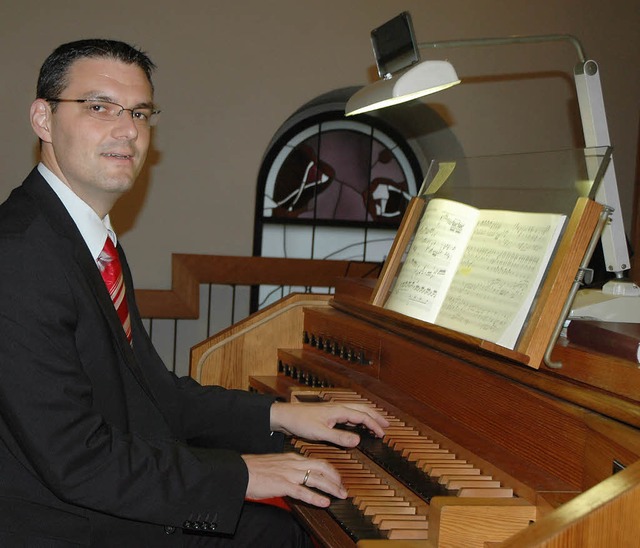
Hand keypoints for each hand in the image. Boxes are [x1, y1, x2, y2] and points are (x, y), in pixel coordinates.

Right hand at [242, 452, 345, 506]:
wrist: (240, 471)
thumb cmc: (254, 469)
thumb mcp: (276, 465)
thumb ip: (288, 469)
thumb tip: (298, 478)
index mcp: (292, 458)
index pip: (317, 461)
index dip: (331, 470)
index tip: (338, 479)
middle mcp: (293, 464)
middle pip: (322, 467)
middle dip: (336, 478)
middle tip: (343, 488)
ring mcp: (288, 474)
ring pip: (316, 478)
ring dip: (331, 488)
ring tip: (340, 495)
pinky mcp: (282, 484)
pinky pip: (302, 491)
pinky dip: (316, 497)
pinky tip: (324, 502)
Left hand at [269, 402, 388, 447]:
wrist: (285, 416)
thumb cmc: (300, 422)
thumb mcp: (320, 433)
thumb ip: (340, 438)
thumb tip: (358, 440)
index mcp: (338, 410)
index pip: (362, 416)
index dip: (374, 425)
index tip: (382, 434)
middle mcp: (338, 408)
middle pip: (362, 409)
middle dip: (375, 417)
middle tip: (386, 425)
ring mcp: (333, 410)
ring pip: (356, 410)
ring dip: (367, 416)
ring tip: (376, 424)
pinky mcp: (328, 414)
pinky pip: (348, 414)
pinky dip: (357, 419)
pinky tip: (357, 425)